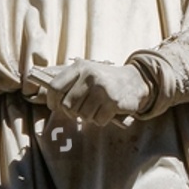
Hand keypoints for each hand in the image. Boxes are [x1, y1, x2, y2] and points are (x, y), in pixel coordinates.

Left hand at [28, 60, 151, 126]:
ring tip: (99, 107)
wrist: (136, 80)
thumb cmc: (105, 81)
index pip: (55, 88)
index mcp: (80, 67)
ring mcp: (102, 89)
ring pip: (83, 116)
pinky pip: (98, 120)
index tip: (56, 106)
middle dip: (75, 112)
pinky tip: (109, 110)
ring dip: (90, 116)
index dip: (53, 101)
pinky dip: (102, 120)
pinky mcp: (114, 102)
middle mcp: (90, 76)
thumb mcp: (87, 74)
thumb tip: (52, 102)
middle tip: (85, 108)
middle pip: (68, 106)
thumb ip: (70, 84)